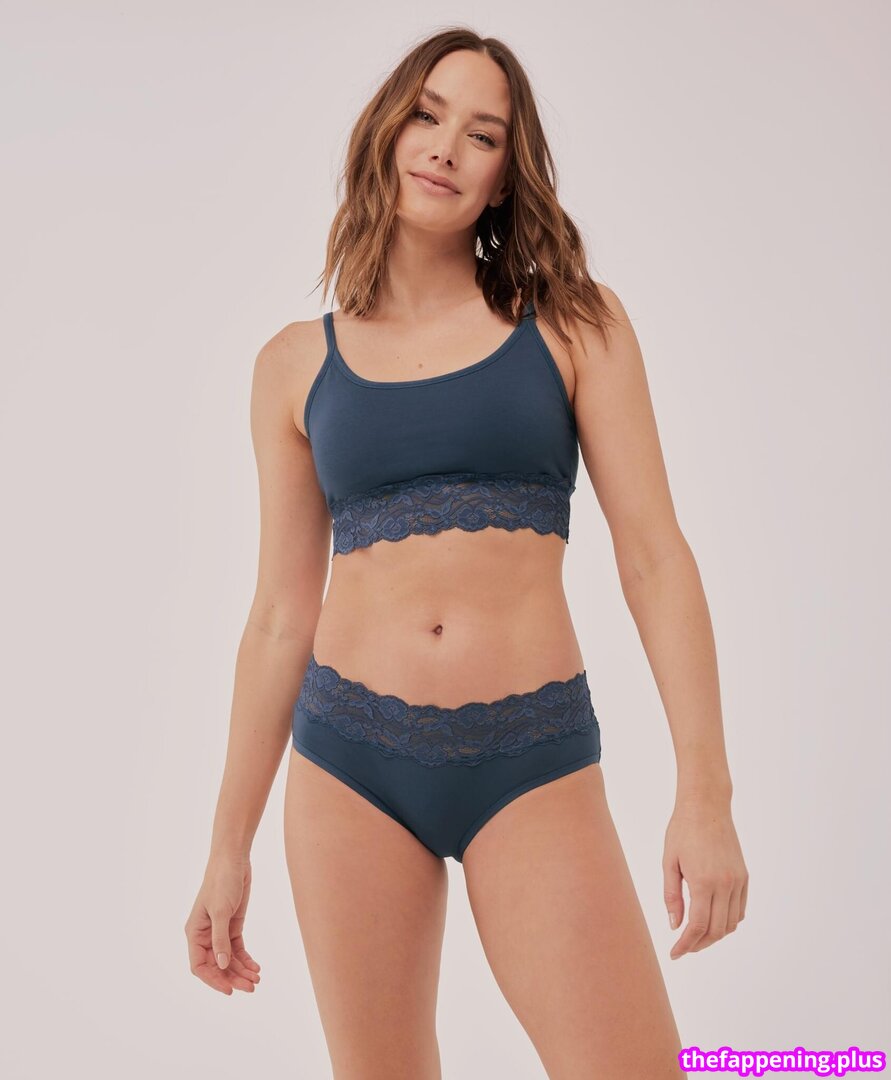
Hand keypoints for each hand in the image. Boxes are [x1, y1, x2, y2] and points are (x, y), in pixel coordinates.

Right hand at [185, 855, 261, 993]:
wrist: (233, 861)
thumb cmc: (221, 882)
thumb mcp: (220, 911)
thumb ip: (220, 939)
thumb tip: (220, 965)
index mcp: (194, 933)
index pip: (199, 965)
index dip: (213, 980)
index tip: (229, 989)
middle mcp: (205, 935)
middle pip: (216, 965)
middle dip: (232, 977)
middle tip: (251, 987)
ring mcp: (219, 931)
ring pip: (228, 959)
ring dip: (241, 971)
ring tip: (256, 979)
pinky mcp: (232, 926)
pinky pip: (237, 949)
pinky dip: (245, 959)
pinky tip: (256, 967)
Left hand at [663, 797, 747, 958]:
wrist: (706, 806)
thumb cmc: (682, 831)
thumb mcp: (669, 862)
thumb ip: (672, 896)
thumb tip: (675, 925)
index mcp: (703, 881)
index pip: (698, 926)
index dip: (685, 944)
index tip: (674, 954)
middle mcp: (725, 884)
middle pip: (716, 930)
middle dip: (699, 944)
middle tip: (683, 947)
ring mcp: (738, 881)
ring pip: (731, 923)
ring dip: (715, 935)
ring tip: (697, 936)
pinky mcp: (744, 876)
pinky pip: (740, 909)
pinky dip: (728, 921)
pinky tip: (713, 920)